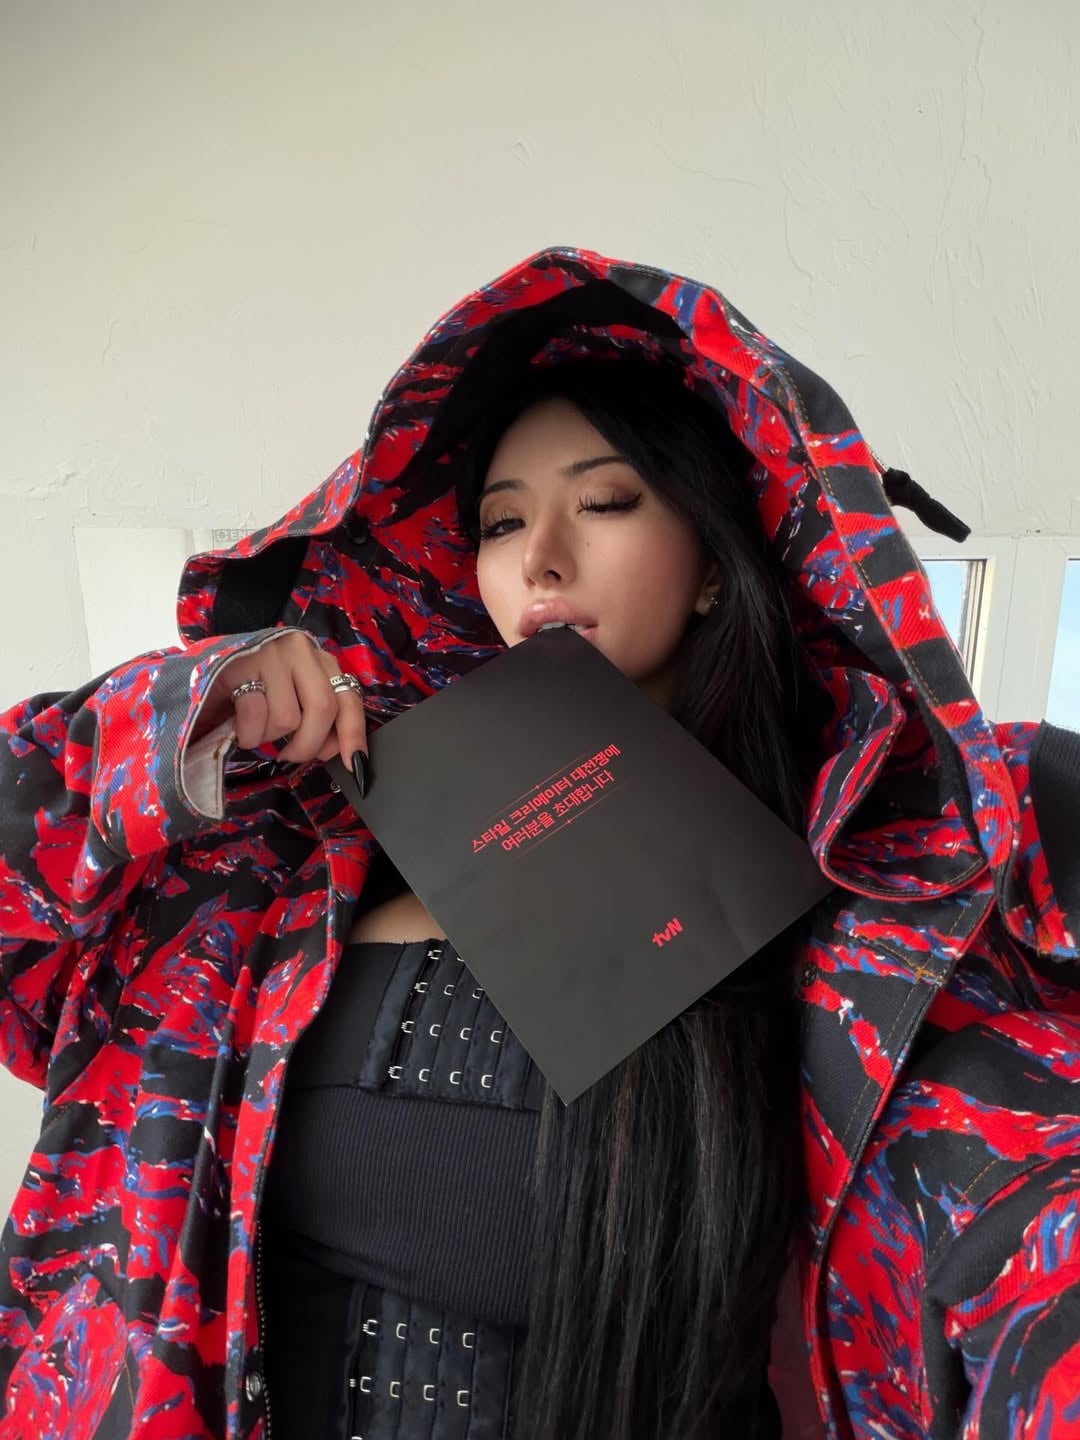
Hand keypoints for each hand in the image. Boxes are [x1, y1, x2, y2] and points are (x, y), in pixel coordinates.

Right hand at [199, 633, 368, 784]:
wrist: (204, 671)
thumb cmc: (255, 691)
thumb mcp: (292, 701)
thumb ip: (318, 721)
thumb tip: (339, 753)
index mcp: (320, 661)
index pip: (348, 697)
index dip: (354, 733)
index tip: (355, 763)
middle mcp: (300, 650)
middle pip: (322, 707)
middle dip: (308, 744)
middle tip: (289, 755)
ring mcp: (271, 653)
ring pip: (287, 717)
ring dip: (269, 736)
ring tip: (257, 727)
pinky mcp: (241, 663)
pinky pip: (255, 714)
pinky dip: (248, 734)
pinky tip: (239, 726)